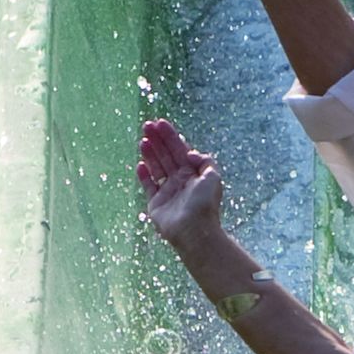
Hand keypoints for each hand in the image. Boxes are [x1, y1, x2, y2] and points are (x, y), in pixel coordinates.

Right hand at [137, 117, 224, 247]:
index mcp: (193, 174)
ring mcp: (168, 192)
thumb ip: (204, 161)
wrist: (194, 230)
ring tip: (143, 140)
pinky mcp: (156, 203)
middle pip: (167, 156)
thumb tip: (189, 153)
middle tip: (147, 125)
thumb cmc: (205, 204)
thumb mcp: (213, 177)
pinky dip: (144, 175)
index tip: (160, 123)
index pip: (180, 150)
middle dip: (157, 140)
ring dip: (150, 153)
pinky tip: (140, 164)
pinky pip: (148, 186)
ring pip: (157, 167)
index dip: (171, 136)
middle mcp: (180, 181)